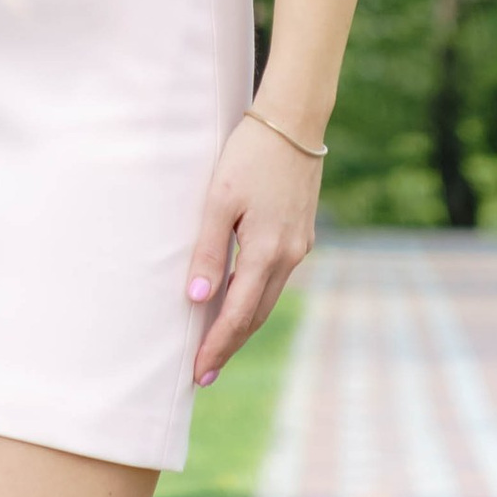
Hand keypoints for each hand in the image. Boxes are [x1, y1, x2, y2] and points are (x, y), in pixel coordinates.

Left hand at [183, 113, 319, 385]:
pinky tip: (241, 299)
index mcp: (267, 252)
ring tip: (218, 343)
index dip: (216, 345)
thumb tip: (194, 299)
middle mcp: (288, 257)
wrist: (293, 123)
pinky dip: (255, 297)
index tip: (197, 373)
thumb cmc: (250, 154)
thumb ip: (208, 250)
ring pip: (267, 298)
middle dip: (229, 344)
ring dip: (243, 323)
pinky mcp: (301, 234)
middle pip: (255, 315)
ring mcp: (298, 247)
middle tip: (203, 373)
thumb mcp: (220, 198)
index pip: (237, 315)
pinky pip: (275, 278)